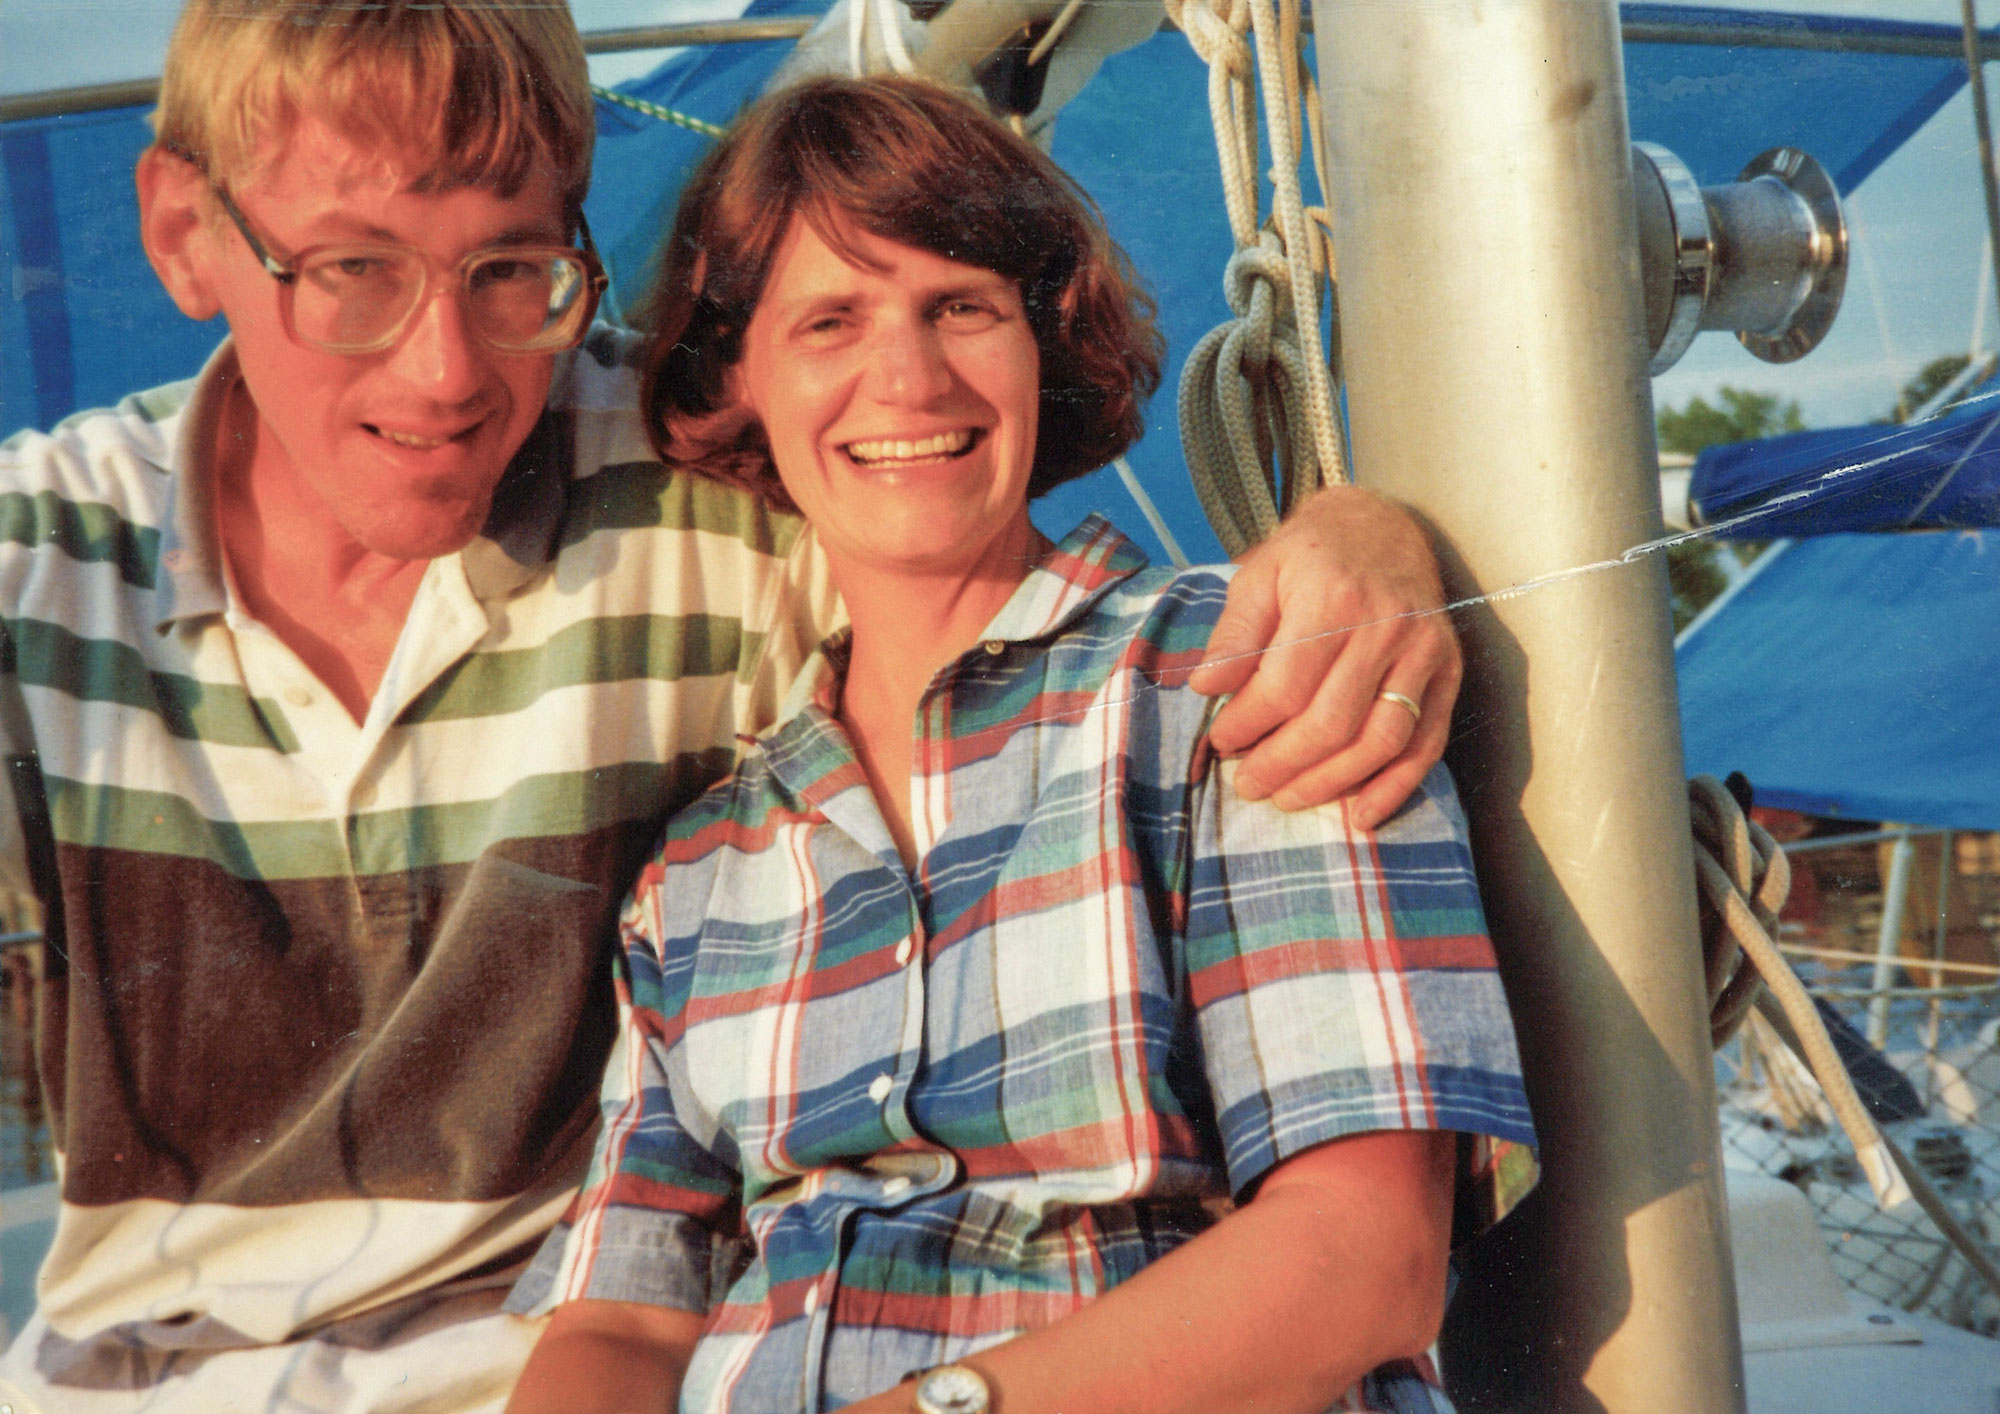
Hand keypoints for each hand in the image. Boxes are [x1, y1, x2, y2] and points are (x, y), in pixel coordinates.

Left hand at [1188, 484, 1461, 824]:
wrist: (1384, 526)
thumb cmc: (1311, 555)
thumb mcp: (1261, 573)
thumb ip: (1234, 632)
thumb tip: (1205, 686)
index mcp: (1334, 596)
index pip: (1285, 686)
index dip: (1248, 724)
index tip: (1221, 741)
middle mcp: (1386, 626)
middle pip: (1332, 722)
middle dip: (1282, 764)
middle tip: (1246, 784)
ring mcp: (1424, 652)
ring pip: (1380, 741)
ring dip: (1330, 783)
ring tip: (1287, 798)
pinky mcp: (1449, 672)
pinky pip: (1426, 743)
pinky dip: (1395, 786)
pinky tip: (1360, 814)